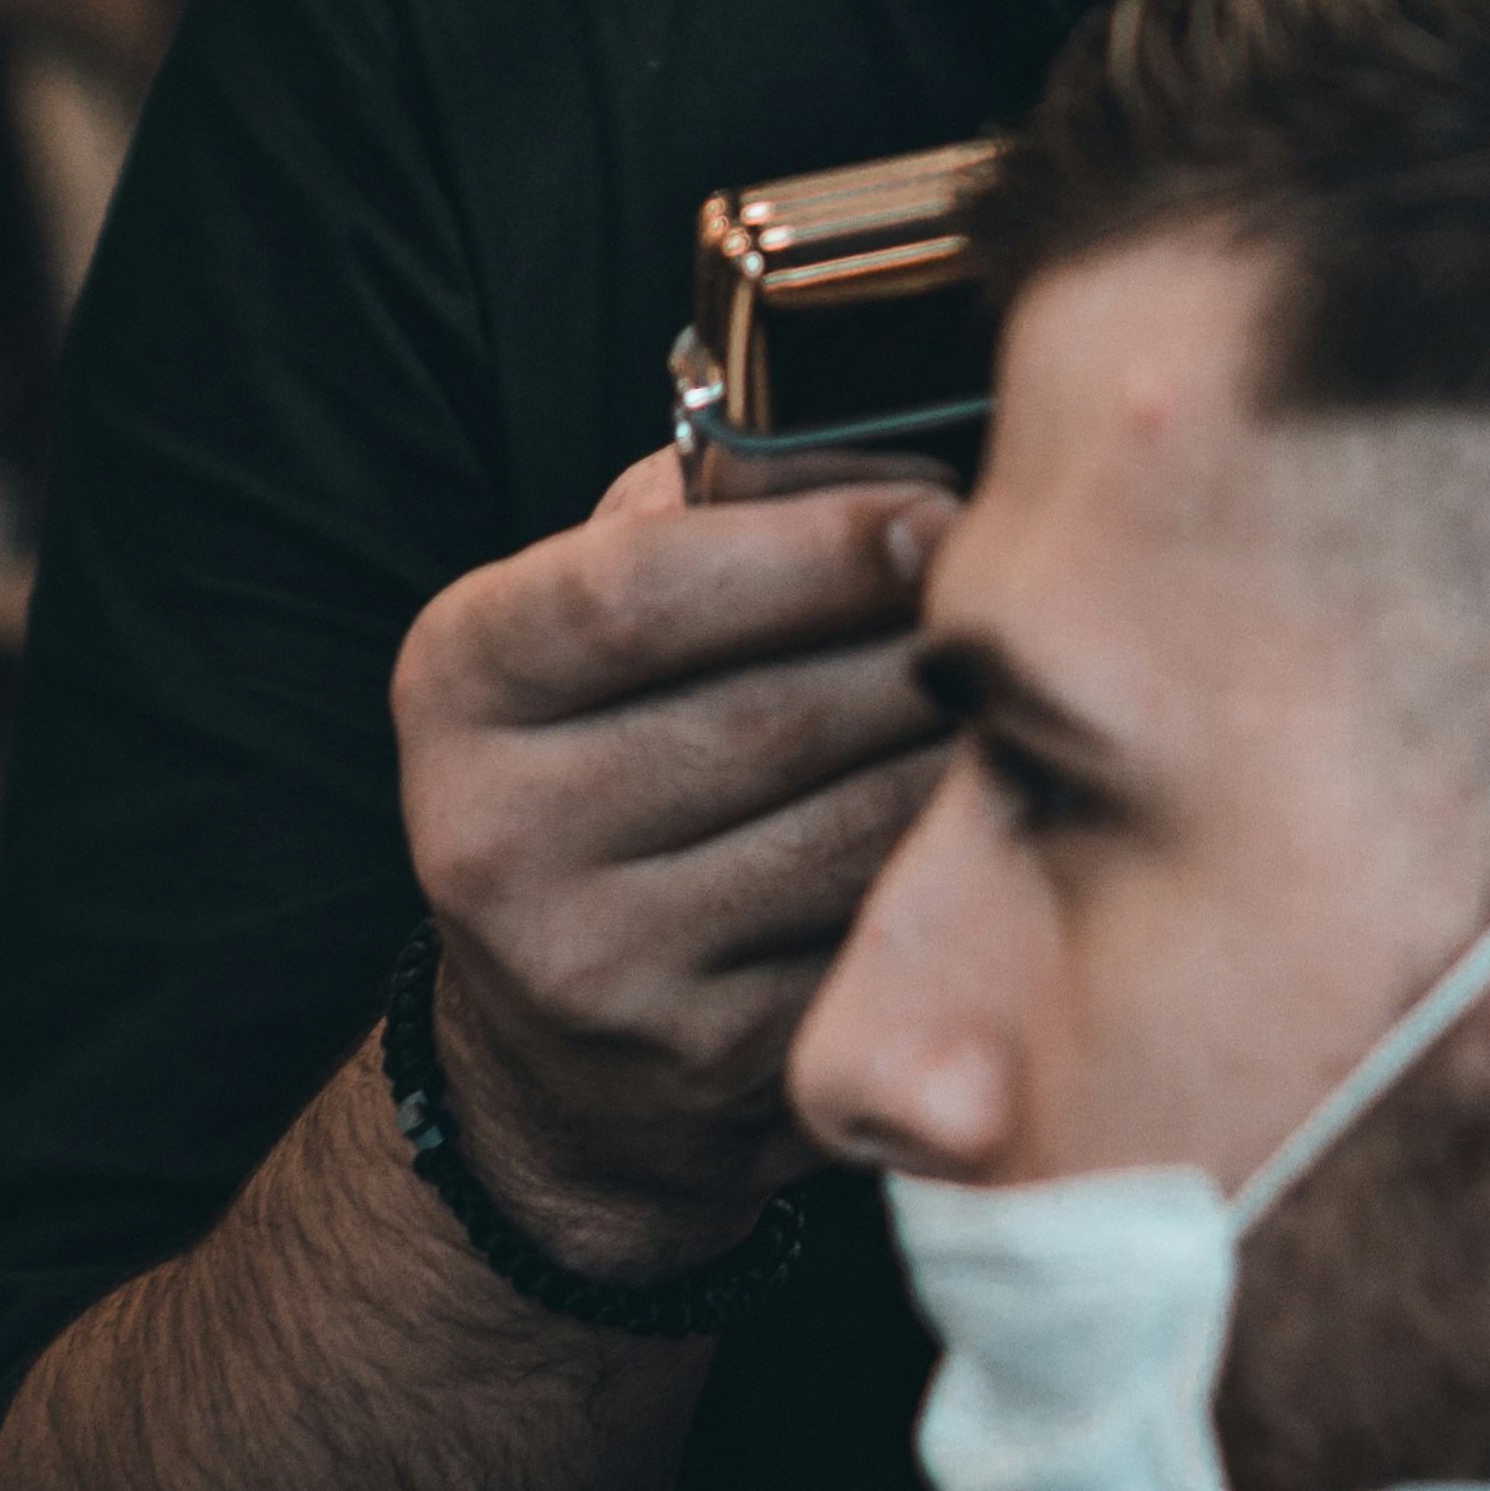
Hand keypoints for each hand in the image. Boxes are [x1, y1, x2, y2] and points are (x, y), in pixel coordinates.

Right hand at [392, 452, 952, 1270]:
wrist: (564, 1052)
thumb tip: (877, 429)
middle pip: (775, 710)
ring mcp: (595, 967)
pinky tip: (1002, 813)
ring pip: (852, 825)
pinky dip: (959, 865)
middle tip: (1029, 598)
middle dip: (925, 643)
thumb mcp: (602, 611)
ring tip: (1031, 696)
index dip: (814, 545)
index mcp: (458, 683)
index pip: (637, 592)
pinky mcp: (703, 1060)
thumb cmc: (623, 751)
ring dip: (967, 751)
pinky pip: (882, 933)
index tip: (937, 510)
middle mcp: (492, 835)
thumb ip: (702, 507)